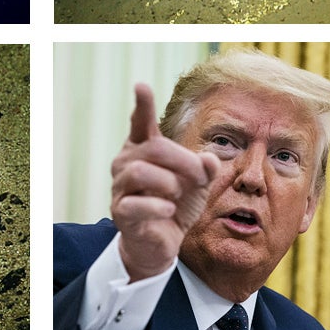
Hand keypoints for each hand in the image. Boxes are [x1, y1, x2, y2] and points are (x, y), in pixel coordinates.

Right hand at [111, 83, 219, 280]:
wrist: (161, 242)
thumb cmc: (177, 204)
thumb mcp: (198, 183)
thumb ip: (205, 167)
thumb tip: (209, 160)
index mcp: (144, 148)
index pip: (141, 123)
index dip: (142, 105)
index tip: (141, 86)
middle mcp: (126, 162)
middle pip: (153, 148)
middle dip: (183, 161)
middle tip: (201, 177)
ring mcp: (120, 187)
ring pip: (139, 172)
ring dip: (169, 183)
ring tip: (178, 195)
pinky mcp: (120, 211)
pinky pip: (135, 204)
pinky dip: (157, 206)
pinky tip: (169, 211)